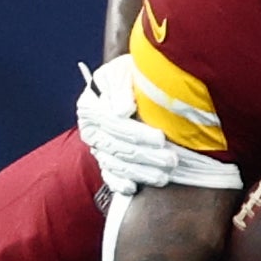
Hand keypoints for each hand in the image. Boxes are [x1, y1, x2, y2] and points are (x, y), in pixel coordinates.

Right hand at [76, 55, 187, 193]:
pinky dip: (119, 183)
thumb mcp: (123, 71)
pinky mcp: (105, 161)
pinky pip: (109, 176)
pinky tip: (133, 189)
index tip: (160, 138)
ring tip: (163, 177)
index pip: (114, 124)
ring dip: (140, 173)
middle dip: (146, 156)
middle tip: (171, 161)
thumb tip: (122, 111)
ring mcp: (97, 148)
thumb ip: (120, 87)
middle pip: (117, 147)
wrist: (130, 83)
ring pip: (117, 165)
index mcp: (89, 107)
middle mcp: (89, 130)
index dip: (137, 133)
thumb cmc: (129, 75)